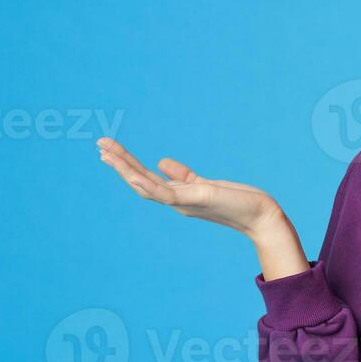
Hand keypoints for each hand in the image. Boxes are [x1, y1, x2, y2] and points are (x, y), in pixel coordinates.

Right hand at [95, 136, 285, 238]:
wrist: (261, 216)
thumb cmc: (238, 201)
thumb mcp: (205, 184)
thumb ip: (183, 175)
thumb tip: (161, 162)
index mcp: (178, 195)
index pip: (146, 179)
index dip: (127, 165)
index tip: (109, 150)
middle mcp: (177, 201)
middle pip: (140, 181)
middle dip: (119, 163)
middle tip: (99, 145)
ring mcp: (183, 202)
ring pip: (146, 186)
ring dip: (124, 170)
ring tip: (105, 153)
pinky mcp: (195, 199)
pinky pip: (164, 193)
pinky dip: (146, 183)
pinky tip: (130, 172)